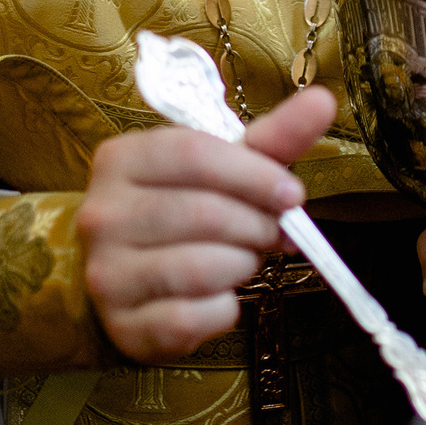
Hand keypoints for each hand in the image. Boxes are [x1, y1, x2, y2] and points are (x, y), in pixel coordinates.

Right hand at [78, 84, 336, 362]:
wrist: (123, 283)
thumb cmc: (181, 212)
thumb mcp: (221, 169)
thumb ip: (271, 138)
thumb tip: (323, 100)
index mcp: (121, 159)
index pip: (194, 153)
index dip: (255, 175)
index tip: (293, 194)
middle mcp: (102, 213)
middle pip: (204, 212)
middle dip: (257, 226)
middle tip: (272, 232)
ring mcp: (107, 272)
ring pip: (200, 268)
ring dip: (242, 265)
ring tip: (243, 259)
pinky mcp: (123, 324)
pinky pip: (193, 317)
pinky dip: (223, 309)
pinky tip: (219, 297)